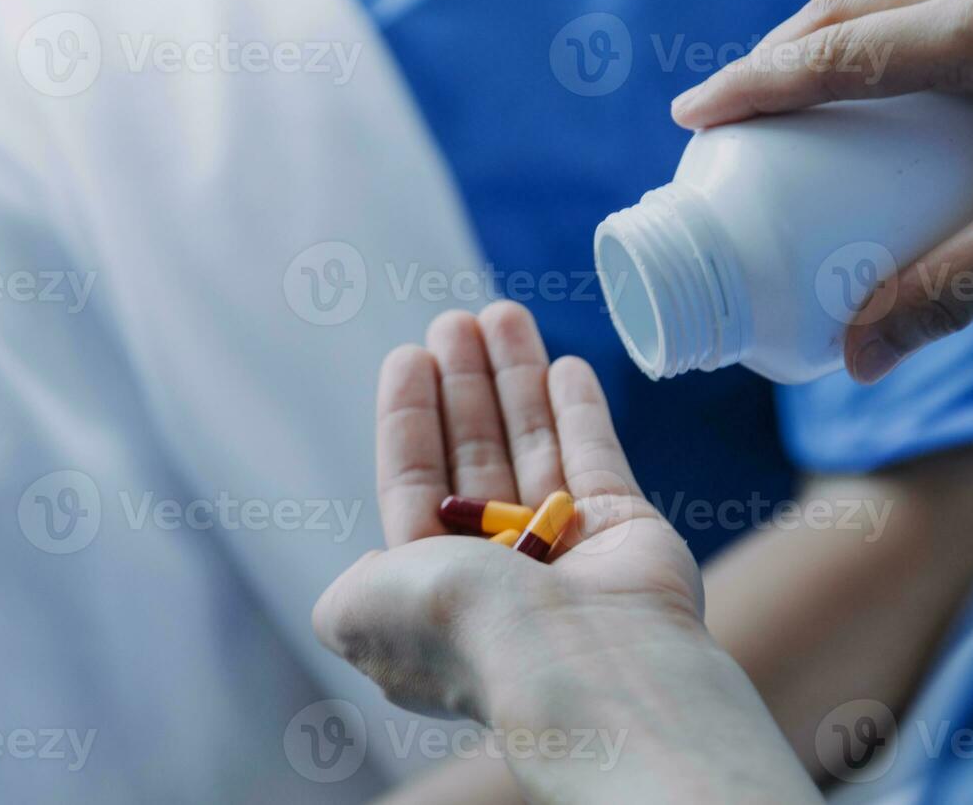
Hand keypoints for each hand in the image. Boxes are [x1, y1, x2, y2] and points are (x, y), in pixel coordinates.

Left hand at [313, 301, 702, 722]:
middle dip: (464, 386)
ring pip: (535, 444)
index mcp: (435, 587)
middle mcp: (501, 568)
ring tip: (503, 314)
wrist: (578, 658)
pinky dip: (579, 410)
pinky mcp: (626, 527)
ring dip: (517, 379)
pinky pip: (596, 454)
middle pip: (476, 453)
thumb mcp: (356, 612)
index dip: (410, 418)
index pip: (417, 483)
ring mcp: (568, 547)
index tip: (410, 357)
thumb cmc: (463, 627)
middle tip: (456, 322)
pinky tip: (563, 363)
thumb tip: (368, 568)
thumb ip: (345, 588)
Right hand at [672, 0, 972, 381]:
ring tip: (778, 105)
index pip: (843, 50)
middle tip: (720, 117)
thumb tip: (854, 359)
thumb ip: (946, 297)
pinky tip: (866, 91)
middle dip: (777, 59)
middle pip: (852, 7)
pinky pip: (933, 4)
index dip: (757, 83)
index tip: (692, 114)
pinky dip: (880, 43)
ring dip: (826, 44)